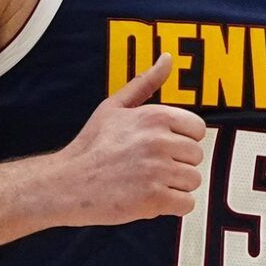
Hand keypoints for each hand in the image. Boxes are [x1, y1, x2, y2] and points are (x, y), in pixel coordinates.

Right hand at [55, 54, 208, 225]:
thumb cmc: (90, 146)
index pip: (197, 129)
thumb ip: (145, 83)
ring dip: (175, 186)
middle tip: (150, 167)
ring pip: (193, 181)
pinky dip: (172, 206)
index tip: (163, 146)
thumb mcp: (114, 106)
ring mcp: (158, 171)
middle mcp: (159, 141)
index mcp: (154, 116)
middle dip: (177, 164)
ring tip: (148, 182)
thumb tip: (167, 58)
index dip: (182, 139)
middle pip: (196, 156)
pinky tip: (150, 198)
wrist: (67, 182)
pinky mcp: (154, 199)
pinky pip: (186, 204)